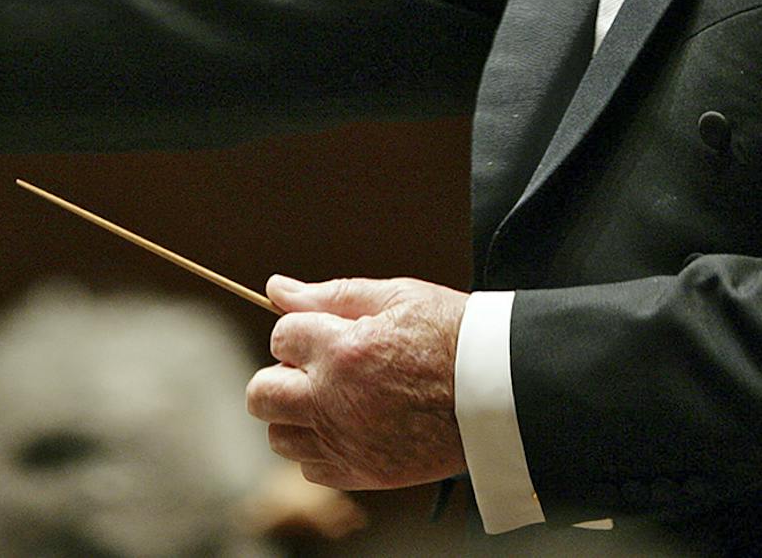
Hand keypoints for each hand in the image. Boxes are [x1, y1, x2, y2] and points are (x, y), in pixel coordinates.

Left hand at [246, 274, 468, 490]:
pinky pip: (310, 467)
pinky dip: (318, 448)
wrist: (500, 390)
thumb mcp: (396, 296)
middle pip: (261, 393)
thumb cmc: (452, 335)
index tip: (322, 332)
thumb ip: (331, 293)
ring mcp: (346, 441)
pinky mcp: (363, 473)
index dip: (299, 329)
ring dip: (295, 414)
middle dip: (280, 374)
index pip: (281, 336)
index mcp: (342, 349)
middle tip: (315, 367)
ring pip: (279, 434)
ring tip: (331, 397)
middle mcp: (334, 399)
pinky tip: (346, 426)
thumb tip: (277, 288)